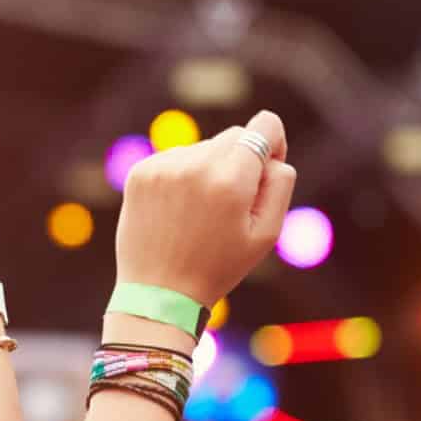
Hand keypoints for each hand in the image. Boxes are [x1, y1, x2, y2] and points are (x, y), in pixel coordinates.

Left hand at [115, 111, 295, 304]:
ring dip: (208, 170)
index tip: (265, 170)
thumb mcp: (266, 233)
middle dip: (240, 162)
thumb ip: (280, 183)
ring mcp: (162, 167)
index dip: (273, 144)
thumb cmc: (219, 266)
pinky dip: (182, 177)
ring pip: (203, 148)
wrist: (158, 293)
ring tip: (199, 214)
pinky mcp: (140, 173)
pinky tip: (178, 211)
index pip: (264, 126)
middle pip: (234, 137)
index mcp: (230, 180)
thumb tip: (271, 153)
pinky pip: (175, 159)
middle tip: (230, 206)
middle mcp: (194, 165)